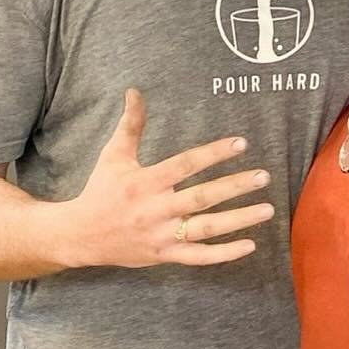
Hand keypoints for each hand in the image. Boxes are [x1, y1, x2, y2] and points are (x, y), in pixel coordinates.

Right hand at [56, 88, 270, 269]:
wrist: (80, 235)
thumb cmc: (101, 190)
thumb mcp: (113, 155)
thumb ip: (130, 125)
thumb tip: (135, 91)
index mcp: (145, 182)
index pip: (185, 165)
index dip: (213, 154)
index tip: (241, 143)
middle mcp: (155, 209)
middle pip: (201, 197)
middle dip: (234, 187)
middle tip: (264, 176)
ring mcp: (161, 235)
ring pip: (206, 229)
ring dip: (238, 220)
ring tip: (268, 209)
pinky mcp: (165, 256)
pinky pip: (199, 257)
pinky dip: (224, 254)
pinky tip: (250, 245)